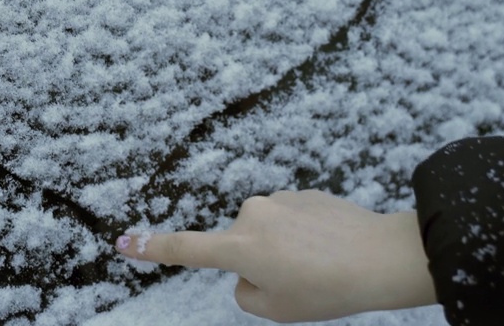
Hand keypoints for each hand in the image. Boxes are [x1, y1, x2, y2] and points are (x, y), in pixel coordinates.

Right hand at [115, 190, 436, 322]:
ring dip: (284, 250)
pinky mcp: (303, 193)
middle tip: (299, 283)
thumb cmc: (328, 289)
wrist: (381, 256)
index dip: (151, 248)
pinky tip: (331, 247)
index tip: (122, 241)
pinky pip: (291, 221)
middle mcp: (252, 215)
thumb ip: (247, 291)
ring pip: (267, 235)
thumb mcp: (277, 309)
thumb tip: (246, 269)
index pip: (186, 249)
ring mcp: (278, 200)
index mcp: (240, 247)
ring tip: (321, 265)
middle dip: (259, 265)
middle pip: (239, 248)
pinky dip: (304, 236)